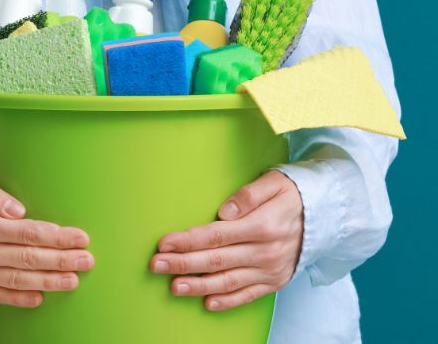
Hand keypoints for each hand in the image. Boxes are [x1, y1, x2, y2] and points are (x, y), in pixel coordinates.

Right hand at [0, 173, 93, 307]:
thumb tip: (19, 209)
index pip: (26, 232)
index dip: (56, 236)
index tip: (80, 237)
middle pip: (27, 257)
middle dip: (61, 259)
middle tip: (87, 259)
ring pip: (16, 279)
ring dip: (48, 280)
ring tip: (73, 279)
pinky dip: (19, 299)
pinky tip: (40, 298)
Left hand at [150, 170, 302, 310]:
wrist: (329, 215)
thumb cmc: (293, 194)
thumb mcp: (274, 182)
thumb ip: (248, 195)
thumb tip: (223, 211)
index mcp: (262, 226)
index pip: (216, 235)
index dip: (188, 240)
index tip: (164, 243)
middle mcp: (266, 252)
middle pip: (216, 260)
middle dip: (183, 263)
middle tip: (156, 265)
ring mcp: (271, 270)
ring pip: (228, 281)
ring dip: (198, 286)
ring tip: (174, 287)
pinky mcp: (275, 281)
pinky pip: (248, 295)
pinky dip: (227, 301)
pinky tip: (206, 303)